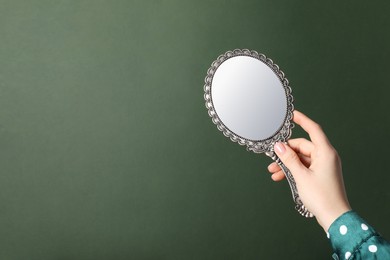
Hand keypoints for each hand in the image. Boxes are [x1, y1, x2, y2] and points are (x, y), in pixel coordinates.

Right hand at [267, 110, 350, 230]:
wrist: (334, 217)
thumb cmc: (322, 197)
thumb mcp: (301, 176)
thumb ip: (289, 159)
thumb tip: (279, 146)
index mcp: (325, 153)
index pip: (313, 129)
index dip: (302, 120)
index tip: (292, 115)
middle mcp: (326, 157)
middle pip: (302, 146)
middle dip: (286, 152)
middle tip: (272, 157)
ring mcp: (323, 166)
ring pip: (301, 158)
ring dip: (287, 164)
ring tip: (274, 171)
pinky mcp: (320, 175)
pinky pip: (304, 167)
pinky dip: (292, 171)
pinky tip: (281, 177)